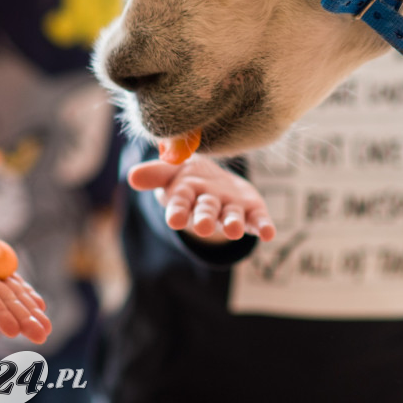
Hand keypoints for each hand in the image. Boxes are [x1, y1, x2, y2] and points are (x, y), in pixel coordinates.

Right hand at [128, 156, 275, 241]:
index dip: (178, 211)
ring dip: (232, 224)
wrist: (215, 180)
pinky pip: (257, 220)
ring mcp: (229, 209)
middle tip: (204, 227)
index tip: (175, 219)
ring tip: (235, 230)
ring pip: (231, 218)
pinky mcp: (250, 210)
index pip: (179, 205)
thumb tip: (133, 177)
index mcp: (186, 195)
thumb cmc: (189, 176)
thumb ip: (156, 172)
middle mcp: (207, 206)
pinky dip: (263, 226)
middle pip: (205, 213)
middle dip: (204, 220)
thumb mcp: (172, 168)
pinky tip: (269, 233)